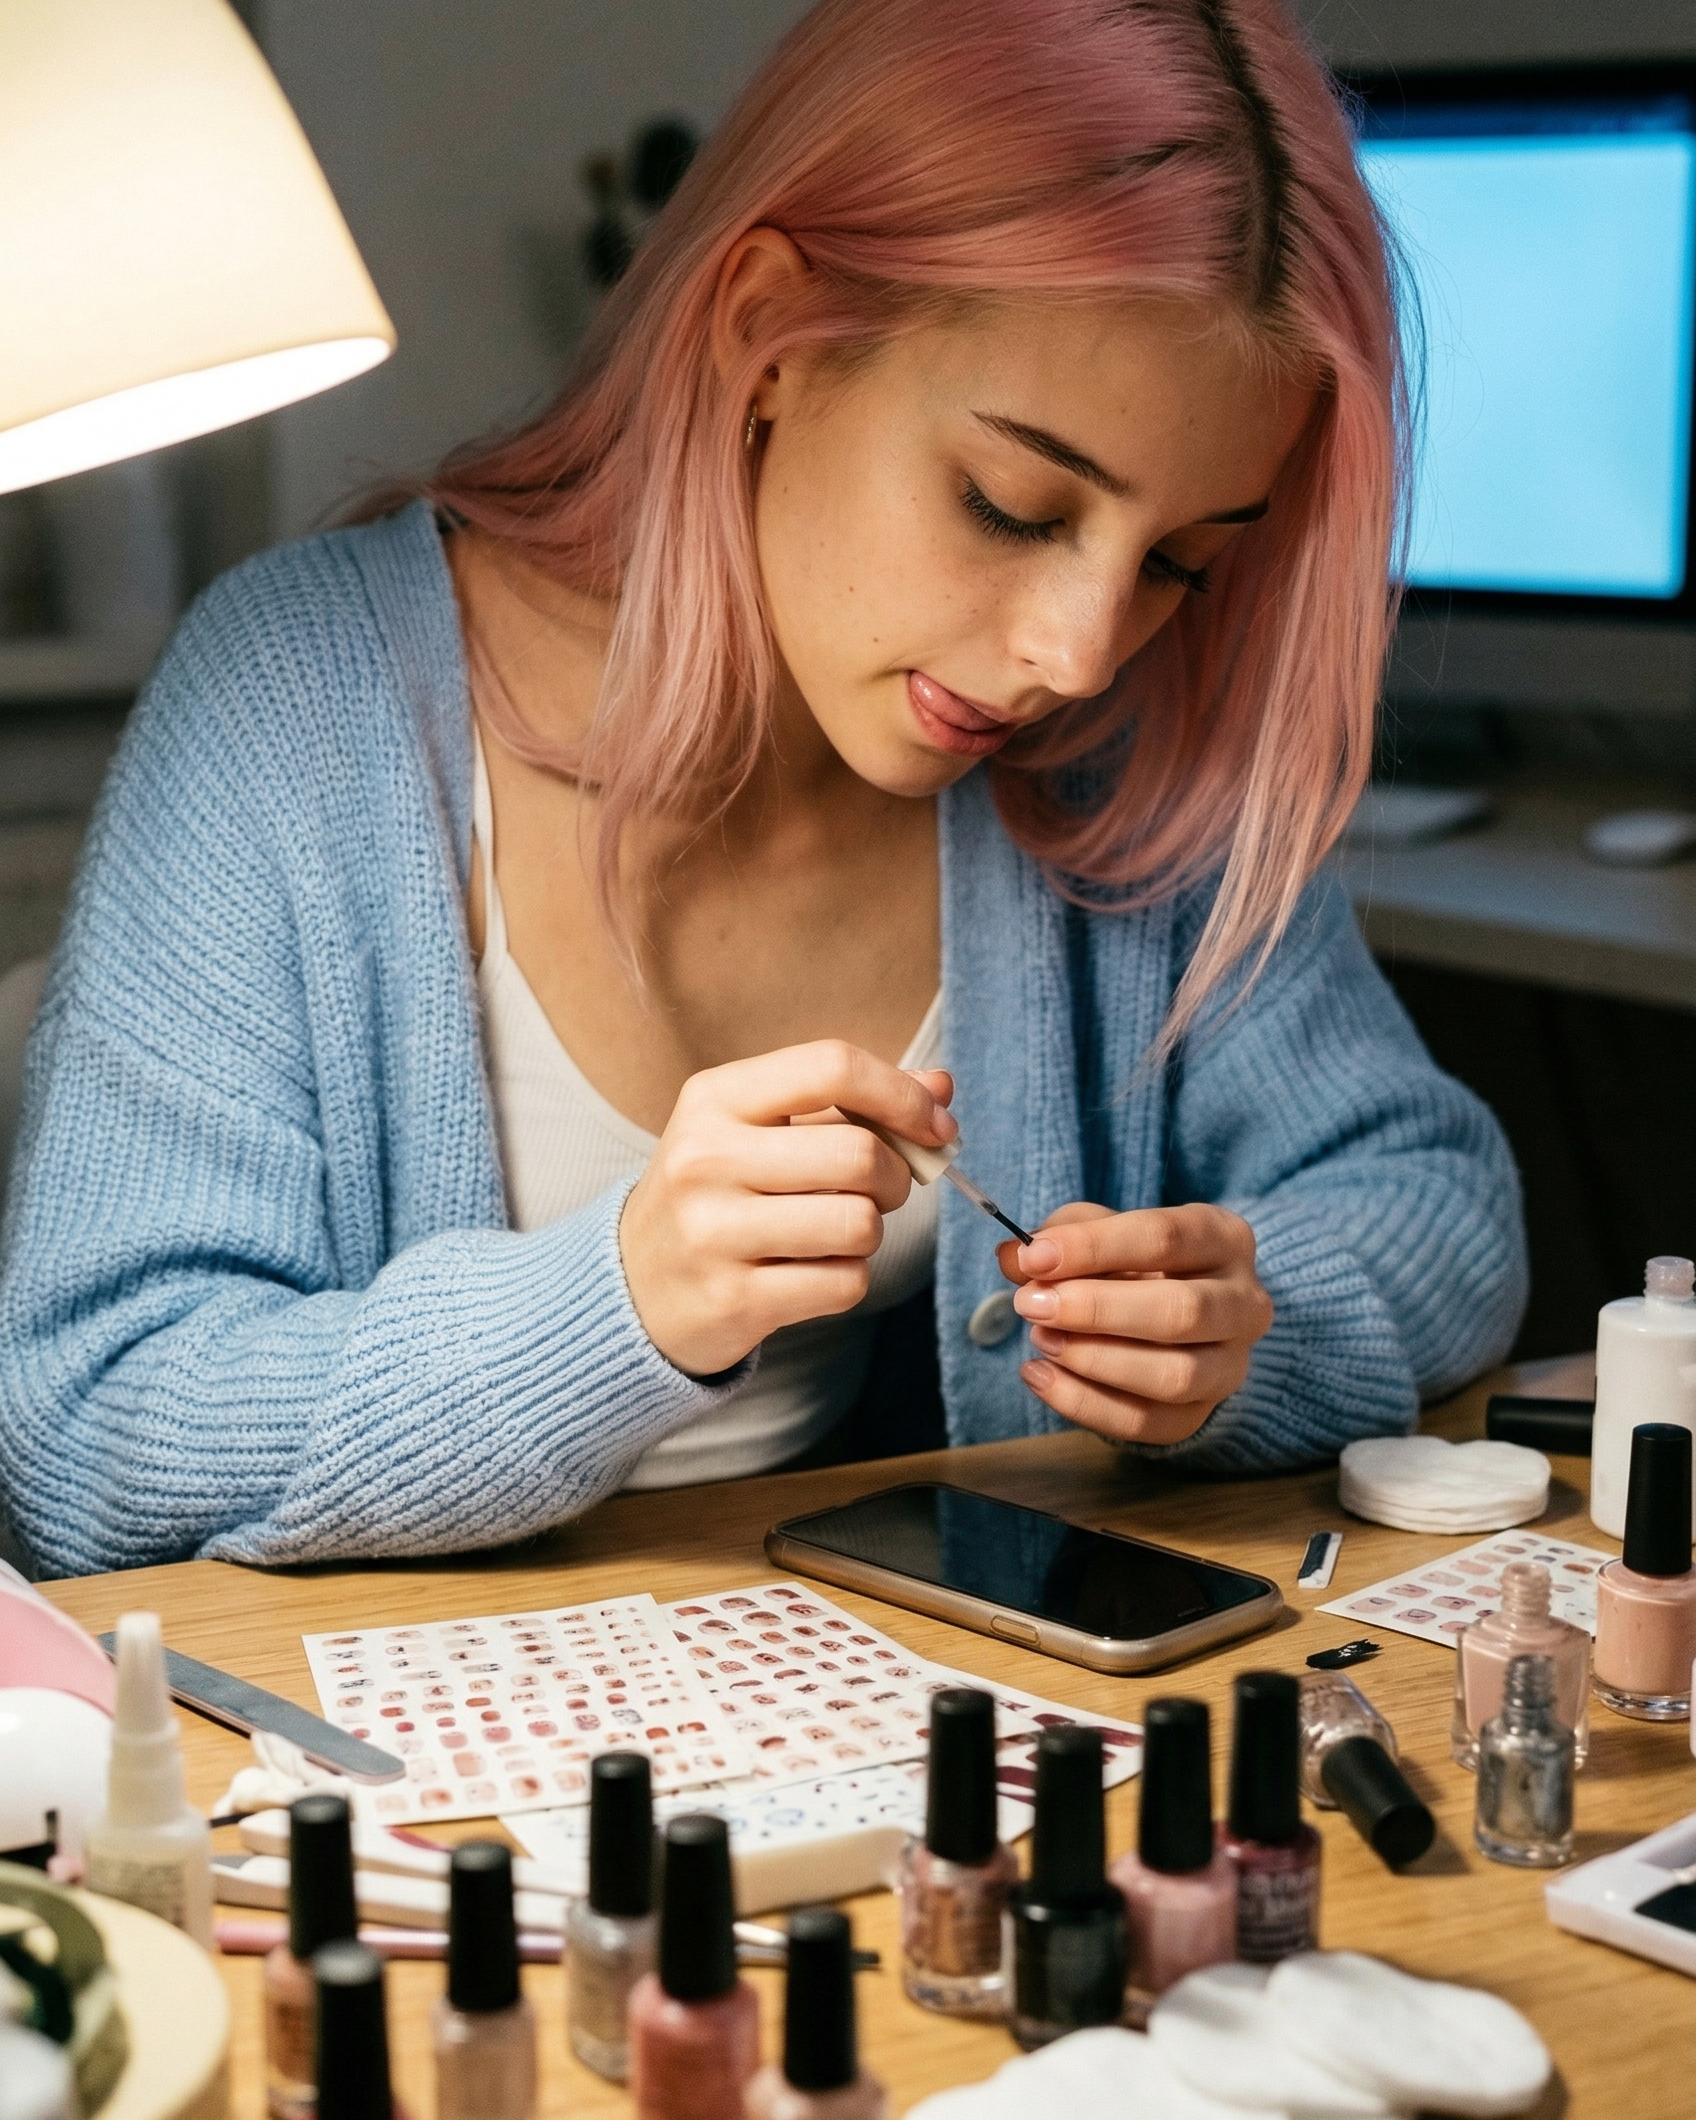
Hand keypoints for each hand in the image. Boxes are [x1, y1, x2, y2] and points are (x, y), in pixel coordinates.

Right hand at [621, 1041, 956, 1376]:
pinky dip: (848, 1278)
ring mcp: (713, 1232)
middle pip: (859, 1154)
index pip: (831, 1067)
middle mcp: (705, 1158)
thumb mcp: (762, 1126)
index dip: (902, 1095)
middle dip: (897, 1176)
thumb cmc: (718, 1191)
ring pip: (860, 1224)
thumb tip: (941, 1087)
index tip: (934, 1124)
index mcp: (715, 1098)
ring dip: (870, 1231)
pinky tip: (811, 1270)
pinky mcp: (733, 1299)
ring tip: (836, 1231)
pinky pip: (845, 1283)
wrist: (634, 1283)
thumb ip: (851, 1102)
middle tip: (881, 1189)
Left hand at [997, 1202, 1272, 1444]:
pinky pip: (1145, 1423)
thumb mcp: (1103, 1230)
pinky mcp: (1200, 1414)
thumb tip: (1014, 1258)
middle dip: (1096, 1310)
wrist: (1179, 1312)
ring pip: (1173, 1376)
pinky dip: (1084, 1404)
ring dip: (1094, 1360)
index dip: (1093, 1248)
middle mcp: (1243, 1303)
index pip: (1164, 1238)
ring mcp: (1230, 1365)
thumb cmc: (1137, 1261)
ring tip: (1040, 1340)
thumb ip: (1061, 1237)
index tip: (1034, 1256)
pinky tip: (1039, 1376)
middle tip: (1031, 1305)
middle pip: (1181, 1312)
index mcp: (1223, 1238)